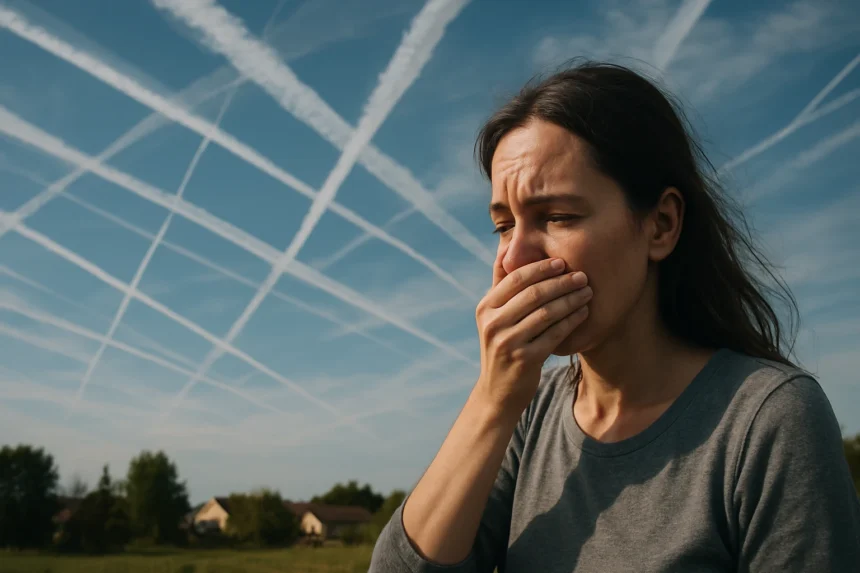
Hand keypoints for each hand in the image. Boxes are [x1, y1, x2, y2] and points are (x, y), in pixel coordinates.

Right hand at [473, 257, 590, 415]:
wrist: (498, 391)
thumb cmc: (503, 346)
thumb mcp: (494, 317)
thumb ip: (501, 286)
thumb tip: (506, 248)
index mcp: (485, 308)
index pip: (515, 279)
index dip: (540, 268)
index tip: (561, 261)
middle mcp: (493, 323)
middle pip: (533, 294)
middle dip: (561, 282)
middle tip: (582, 276)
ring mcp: (507, 342)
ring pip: (546, 313)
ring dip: (570, 300)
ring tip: (587, 292)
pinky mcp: (524, 359)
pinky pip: (554, 334)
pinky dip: (571, 321)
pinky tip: (583, 313)